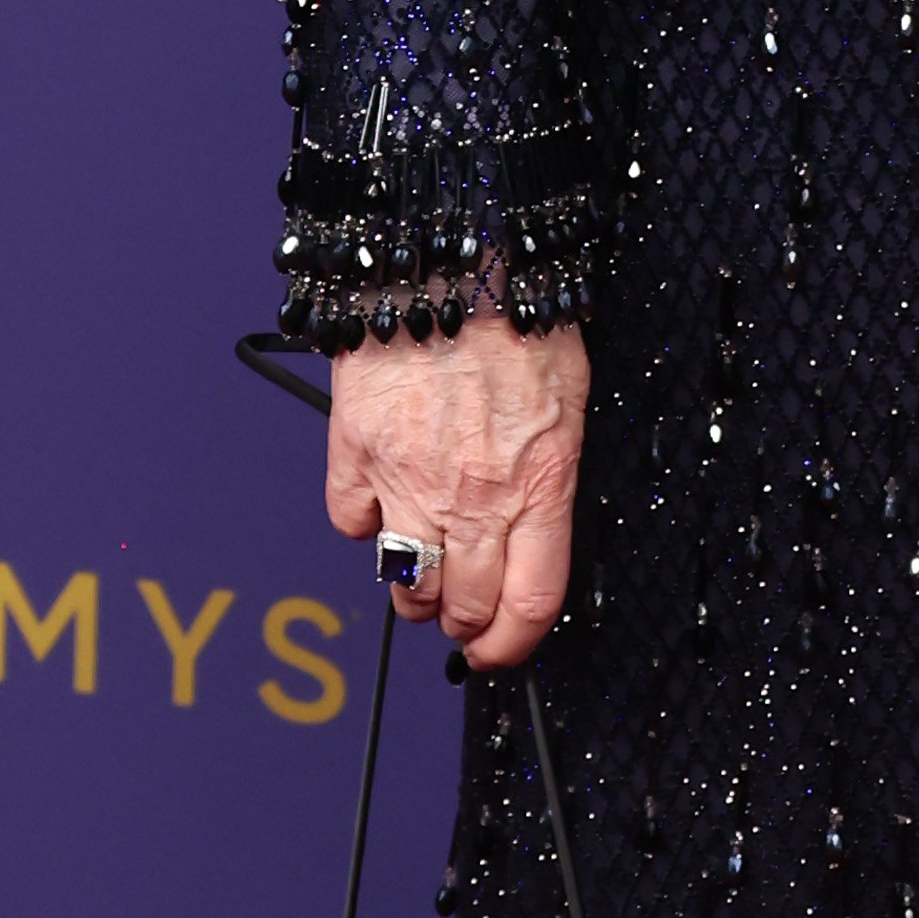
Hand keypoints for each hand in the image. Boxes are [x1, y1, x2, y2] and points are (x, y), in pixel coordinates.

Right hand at [322, 310, 588, 667]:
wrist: (451, 263)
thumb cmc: (519, 321)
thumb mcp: (568, 406)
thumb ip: (548, 478)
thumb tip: (534, 531)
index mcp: (539, 486)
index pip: (530, 603)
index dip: (513, 646)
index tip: (501, 654)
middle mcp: (473, 496)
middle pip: (464, 606)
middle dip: (464, 625)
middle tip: (463, 618)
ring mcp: (408, 480)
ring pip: (405, 582)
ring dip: (415, 590)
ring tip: (424, 569)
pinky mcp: (354, 454)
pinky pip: (350, 524)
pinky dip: (364, 524)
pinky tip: (381, 500)